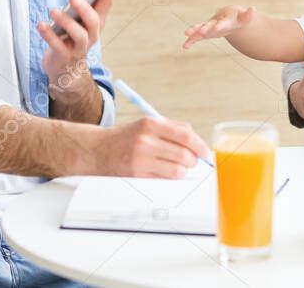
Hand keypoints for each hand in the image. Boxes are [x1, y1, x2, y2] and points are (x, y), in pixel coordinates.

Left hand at [37, 0, 120, 97]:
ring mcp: (78, 48)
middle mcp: (91, 36)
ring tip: (53, 11)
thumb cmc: (70, 40)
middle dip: (84, 8)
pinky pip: (57, 46)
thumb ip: (80, 9)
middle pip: (94, 21)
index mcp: (95, 24)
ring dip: (66, 21)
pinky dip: (48, 34)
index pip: (106, 4)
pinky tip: (41, 24)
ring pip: (78, 35)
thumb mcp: (78, 23)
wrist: (65, 72)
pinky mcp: (64, 57)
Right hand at [90, 117, 209, 177]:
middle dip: (194, 160)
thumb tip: (198, 142)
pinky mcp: (137, 176)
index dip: (200, 145)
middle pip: (184, 154)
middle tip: (193, 160)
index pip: (185, 135)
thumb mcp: (147, 124)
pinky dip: (171, 177)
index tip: (206, 151)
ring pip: (177, 170)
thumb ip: (173, 128)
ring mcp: (140, 160)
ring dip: (183, 170)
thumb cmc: (128, 137)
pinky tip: (165, 171)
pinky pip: (165, 180)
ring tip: (178, 166)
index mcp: (150, 124)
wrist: (98, 150)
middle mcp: (145, 141)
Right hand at [182, 5, 255, 48]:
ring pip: (200, 28)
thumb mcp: (244, 19)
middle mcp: (215, 22)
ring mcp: (208, 27)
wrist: (229, 16)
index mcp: (225, 20)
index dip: (220, 25)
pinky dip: (191, 40)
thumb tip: (253, 9)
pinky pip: (196, 37)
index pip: (223, 23)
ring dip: (194, 30)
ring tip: (186, 33)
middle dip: (205, 28)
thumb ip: (248, 15)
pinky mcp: (204, 33)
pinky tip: (185, 46)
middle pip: (209, 25)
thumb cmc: (237, 19)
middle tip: (201, 31)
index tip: (217, 28)